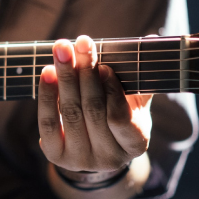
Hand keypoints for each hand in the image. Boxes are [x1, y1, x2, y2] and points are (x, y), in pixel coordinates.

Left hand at [38, 35, 152, 184]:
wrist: (94, 147)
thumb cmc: (119, 115)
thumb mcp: (134, 101)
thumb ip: (140, 76)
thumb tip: (152, 39)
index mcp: (135, 144)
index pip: (120, 118)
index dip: (111, 91)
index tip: (105, 66)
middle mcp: (108, 158)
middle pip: (92, 110)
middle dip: (85, 73)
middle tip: (81, 43)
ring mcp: (81, 160)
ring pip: (70, 113)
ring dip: (65, 77)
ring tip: (61, 49)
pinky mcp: (56, 156)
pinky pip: (48, 123)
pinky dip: (47, 95)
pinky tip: (48, 72)